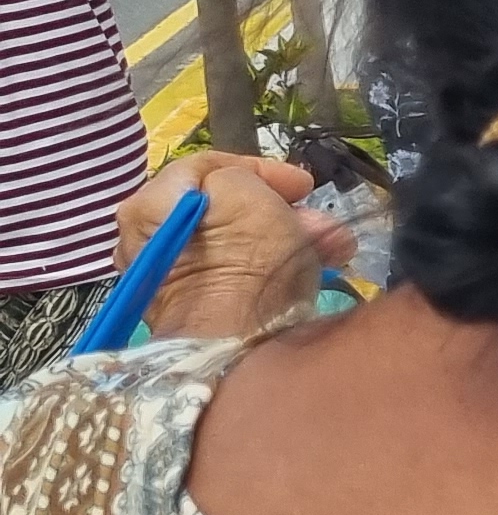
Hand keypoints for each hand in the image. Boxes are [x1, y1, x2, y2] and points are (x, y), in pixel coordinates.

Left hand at [115, 155, 349, 340]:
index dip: (260, 168)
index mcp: (148, 208)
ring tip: (333, 246)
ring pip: (236, 239)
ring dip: (286, 235)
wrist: (242, 347)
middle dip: (278, 208)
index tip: (304, 184)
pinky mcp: (195, 305)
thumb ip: (237, 175)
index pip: (205, 167)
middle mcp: (148, 242)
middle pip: (222, 208)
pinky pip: (235, 268)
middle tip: (317, 217)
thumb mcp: (244, 193)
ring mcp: (170, 278)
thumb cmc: (244, 261)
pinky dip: (270, 262)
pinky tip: (314, 264)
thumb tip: (244, 191)